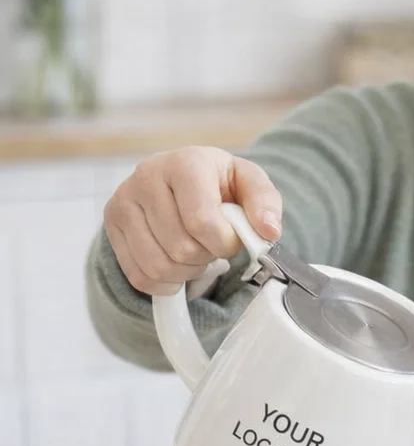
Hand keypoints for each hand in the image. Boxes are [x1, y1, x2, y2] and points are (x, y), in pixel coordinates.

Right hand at [103, 146, 282, 295]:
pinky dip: (165, 282)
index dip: (224, 243)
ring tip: (196, 253)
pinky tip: (177, 265)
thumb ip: (266, 204)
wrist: (185, 180)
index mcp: (186, 162)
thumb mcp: (250, 185)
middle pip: (181, 248)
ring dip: (187, 272)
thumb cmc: (221, 184)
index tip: (232, 238)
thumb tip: (269, 232)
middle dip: (206, 256)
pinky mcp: (112, 224)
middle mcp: (147, 175)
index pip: (201, 222)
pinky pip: (139, 276)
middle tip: (212, 245)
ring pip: (158, 266)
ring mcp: (123, 200)